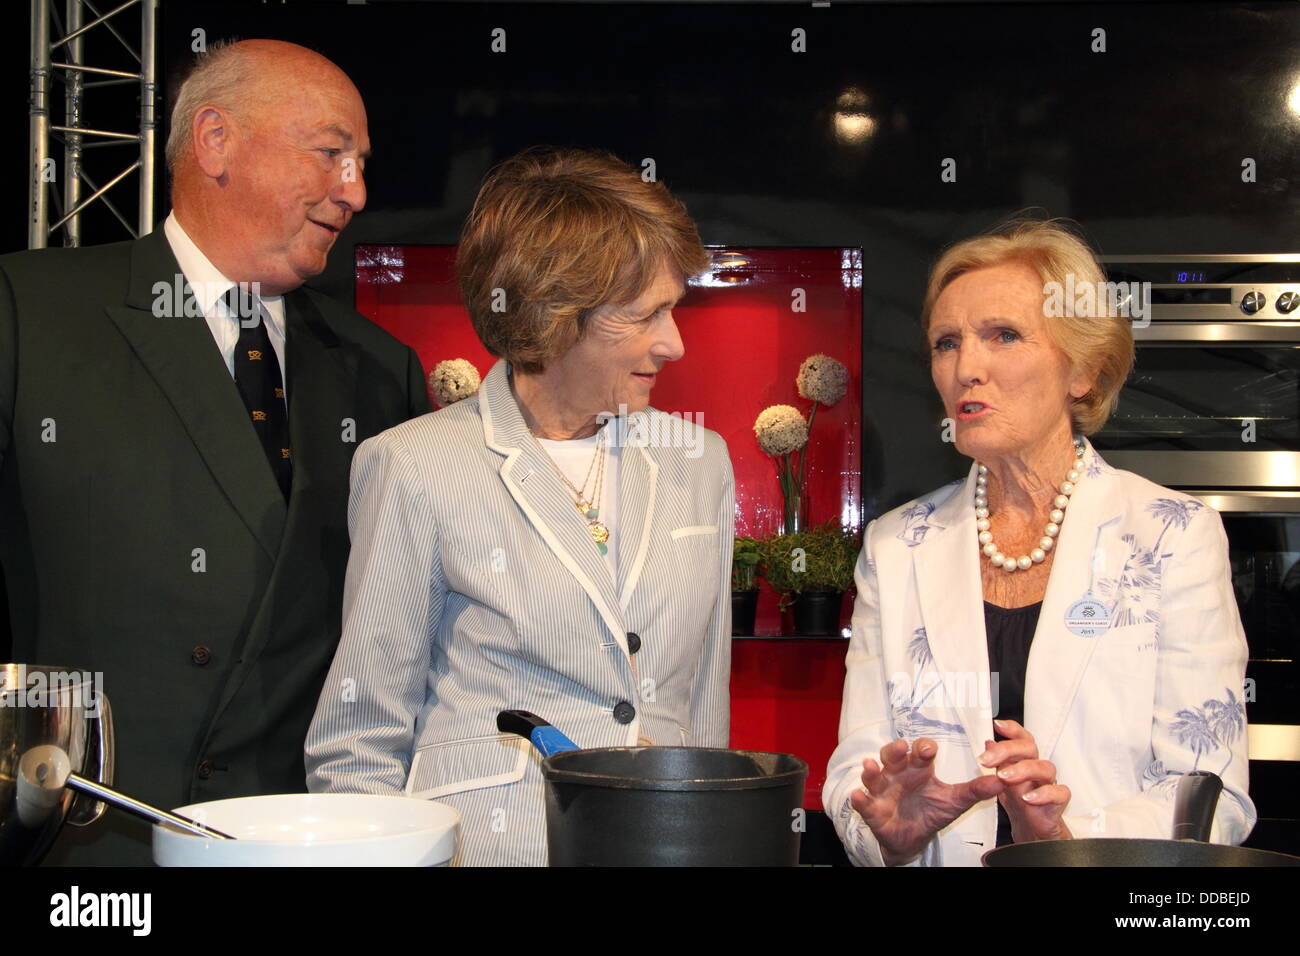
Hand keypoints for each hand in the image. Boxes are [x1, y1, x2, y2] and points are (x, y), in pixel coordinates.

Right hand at [851, 737, 1005, 864]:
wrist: (912, 839)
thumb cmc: (932, 812)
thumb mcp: (955, 801)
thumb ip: (976, 790)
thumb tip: (1002, 780)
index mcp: (918, 769)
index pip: (919, 751)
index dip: (922, 747)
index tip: (929, 750)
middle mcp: (897, 774)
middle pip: (892, 756)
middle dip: (894, 751)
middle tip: (900, 748)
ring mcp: (883, 791)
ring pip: (874, 775)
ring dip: (871, 770)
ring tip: (869, 765)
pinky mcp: (872, 809)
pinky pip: (863, 803)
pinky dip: (859, 799)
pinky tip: (858, 796)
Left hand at [980, 719, 1072, 842]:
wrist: (1031, 828)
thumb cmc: (1017, 800)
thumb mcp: (1001, 779)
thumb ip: (995, 762)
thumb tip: (988, 742)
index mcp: (1023, 760)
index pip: (1021, 738)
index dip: (1012, 729)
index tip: (996, 726)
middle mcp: (1036, 768)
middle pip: (1030, 748)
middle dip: (1008, 750)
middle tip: (986, 760)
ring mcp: (1048, 784)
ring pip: (1045, 768)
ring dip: (1023, 770)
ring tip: (1003, 777)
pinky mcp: (1058, 802)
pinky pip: (1059, 793)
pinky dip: (1044, 794)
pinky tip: (1027, 798)